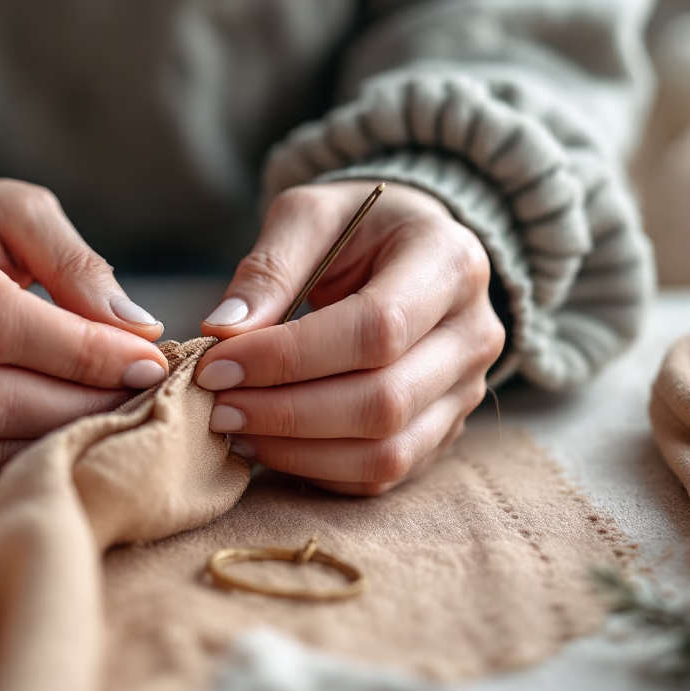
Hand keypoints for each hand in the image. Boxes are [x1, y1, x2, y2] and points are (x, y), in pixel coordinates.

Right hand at [0, 178, 167, 488]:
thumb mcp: (23, 212)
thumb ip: (78, 265)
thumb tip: (137, 331)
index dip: (79, 350)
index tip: (147, 358)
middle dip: (77, 402)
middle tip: (139, 391)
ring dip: (57, 436)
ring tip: (111, 409)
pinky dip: (23, 457)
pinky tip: (65, 429)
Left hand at [196, 181, 504, 495]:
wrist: (412, 248)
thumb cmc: (358, 226)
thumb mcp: (311, 215)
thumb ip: (269, 268)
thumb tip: (224, 331)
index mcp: (449, 264)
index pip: (376, 329)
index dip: (289, 357)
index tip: (217, 363)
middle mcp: (473, 335)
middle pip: (383, 402)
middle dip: (286, 413)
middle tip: (216, 406)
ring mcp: (465, 392)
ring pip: (387, 453)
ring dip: (297, 451)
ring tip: (235, 428)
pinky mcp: (444, 432)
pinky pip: (383, 475)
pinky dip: (317, 469)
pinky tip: (267, 444)